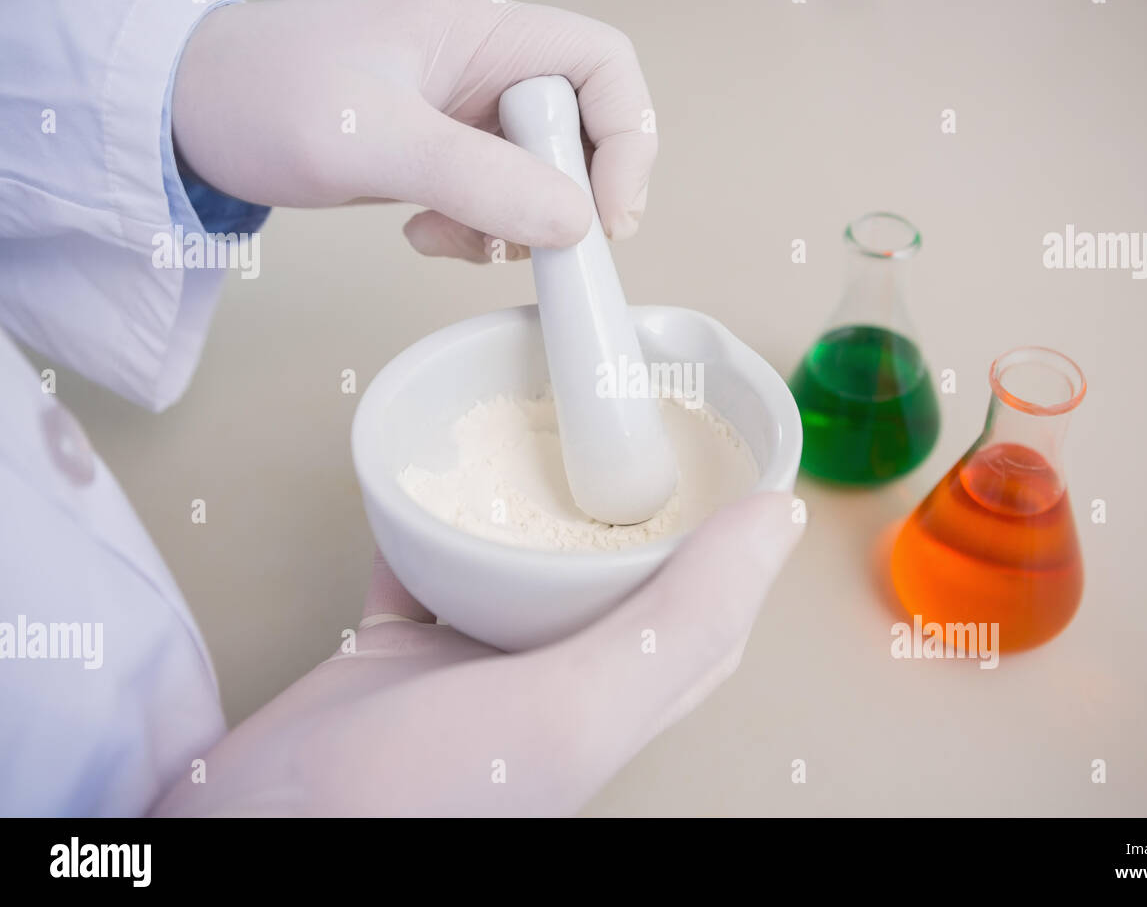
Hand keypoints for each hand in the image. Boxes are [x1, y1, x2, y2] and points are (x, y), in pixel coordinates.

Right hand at [151, 493, 802, 815]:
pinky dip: (434, 524)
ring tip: (553, 439)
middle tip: (648, 426)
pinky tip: (436, 481)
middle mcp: (551, 691)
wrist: (253, 832)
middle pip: (617, 584)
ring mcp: (471, 674)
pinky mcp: (396, 660)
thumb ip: (680, 623)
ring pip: (524, 571)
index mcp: (612, 708)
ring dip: (539, 510)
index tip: (745, 460)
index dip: (735, 547)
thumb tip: (781, 525)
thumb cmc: (416, 797)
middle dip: (640, 510)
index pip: (705, 622)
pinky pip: (428, 571)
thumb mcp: (574, 707)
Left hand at [171, 0, 656, 258]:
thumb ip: (478, 179)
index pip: (602, 66)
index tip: (607, 216)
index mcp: (480, 35)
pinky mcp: (437, 152)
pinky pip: (493, 197)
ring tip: (450, 238)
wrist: (182, 115)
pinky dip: (476, 231)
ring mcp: (459, 112)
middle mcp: (481, 69)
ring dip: (515, 223)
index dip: (627, 138)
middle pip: (580, 128)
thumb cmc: (260, 99)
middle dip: (565, 195)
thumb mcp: (369, 139)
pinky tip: (422, 234)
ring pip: (540, 173)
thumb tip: (577, 223)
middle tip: (530, 242)